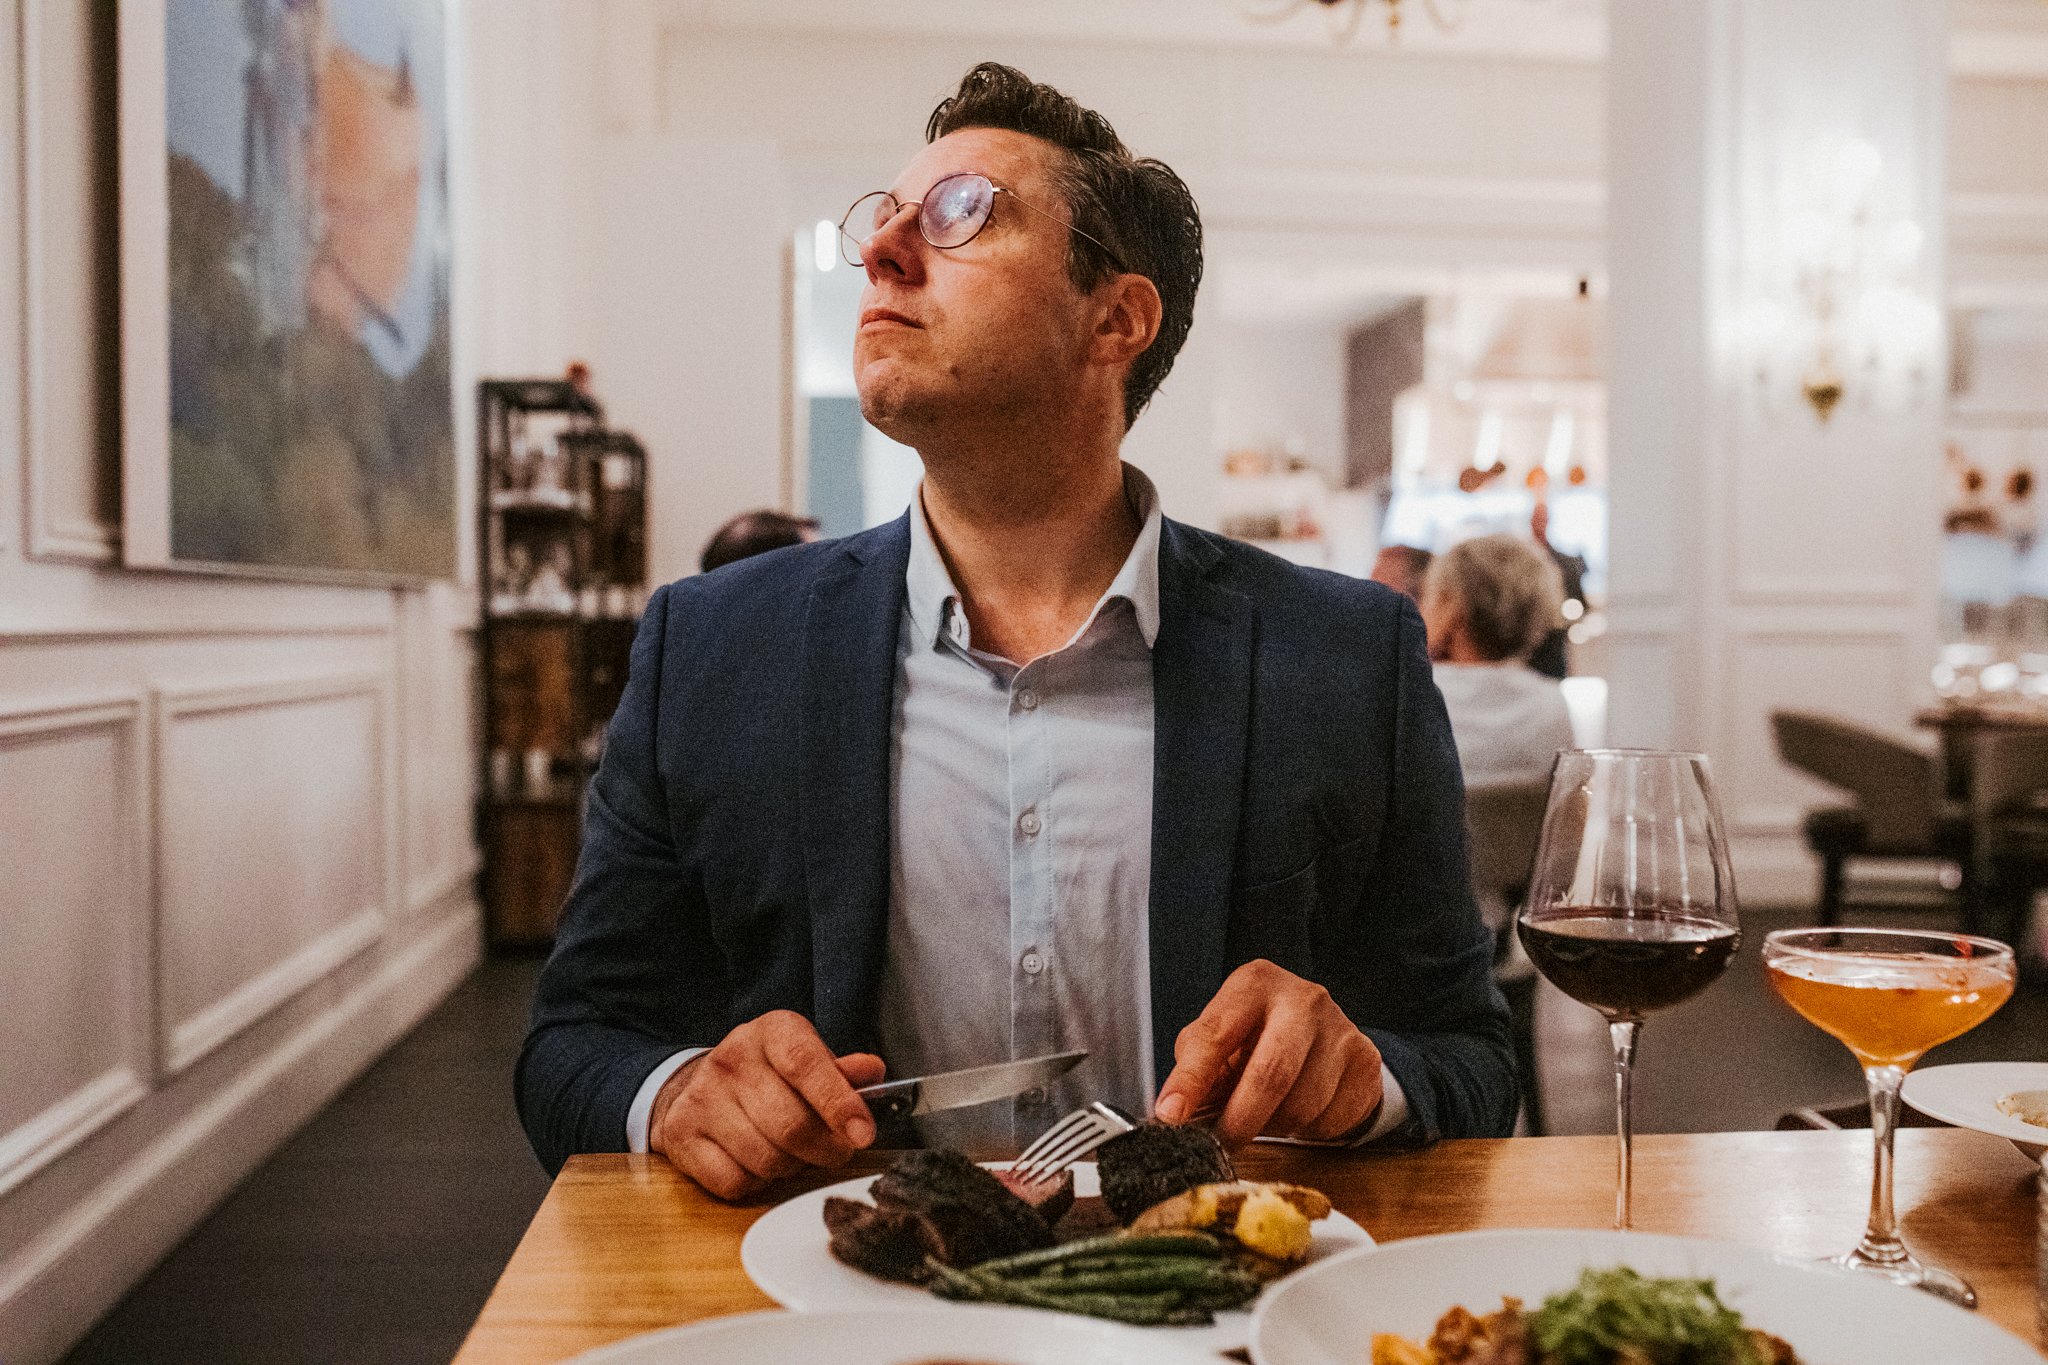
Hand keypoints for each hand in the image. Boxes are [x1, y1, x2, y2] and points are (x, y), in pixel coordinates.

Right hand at [649, 1010, 884, 1200]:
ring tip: (793, 1154)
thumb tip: (872, 1073)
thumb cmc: (768, 1076)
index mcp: (771, 1031)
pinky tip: (758, 1163)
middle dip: (825, 1150)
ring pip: (766, 1158)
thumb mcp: (807, 1060)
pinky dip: (756, 1183)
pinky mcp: (681, 1135)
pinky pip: (735, 1181)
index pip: (805, 1064)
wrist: (698, 1085)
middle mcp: (732, 1059)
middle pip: (790, 1124)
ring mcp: (702, 1097)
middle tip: (836, 1152)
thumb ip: (841, 1072)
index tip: (863, 1134)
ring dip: (791, 1168)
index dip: (839, 1103)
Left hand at [1154, 959, 1383, 1145]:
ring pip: (1301, 1105)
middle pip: (1270, 1074)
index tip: (1171, 1115)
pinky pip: (1330, 1119)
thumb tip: (1173, 1111)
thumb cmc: (1260, 1035)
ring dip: (1274, 1126)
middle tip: (1220, 1144)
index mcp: (1255, 984)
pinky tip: (1300, 1110)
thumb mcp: (1222, 1036)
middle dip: (1239, 1119)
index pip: (1215, 1034)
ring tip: (1265, 1115)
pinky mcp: (1365, 1061)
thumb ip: (1197, 1067)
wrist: (1325, 1034)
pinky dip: (1307, 1129)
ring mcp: (1340, 1028)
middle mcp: (1302, 999)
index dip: (1190, 1080)